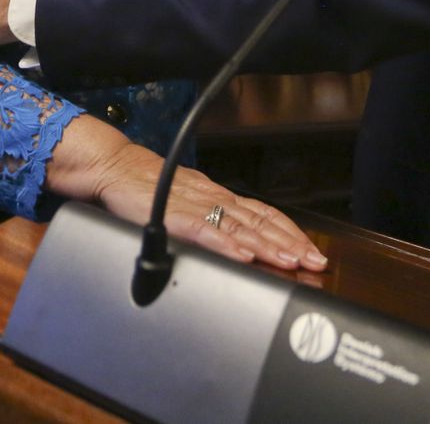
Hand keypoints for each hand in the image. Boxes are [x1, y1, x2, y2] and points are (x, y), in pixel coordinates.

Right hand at [50, 118, 327, 272]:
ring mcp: (195, 204)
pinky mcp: (173, 213)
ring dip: (267, 244)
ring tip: (290, 261)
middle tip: (315, 262)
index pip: (263, 214)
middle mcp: (213, 197)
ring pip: (239, 225)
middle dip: (290, 242)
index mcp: (217, 196)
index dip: (290, 232)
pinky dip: (226, 242)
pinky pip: (204, 229)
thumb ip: (209, 221)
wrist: (113, 167)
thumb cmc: (146, 187)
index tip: (312, 252)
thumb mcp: (186, 202)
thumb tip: (236, 244)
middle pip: (260, 221)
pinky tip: (242, 254)